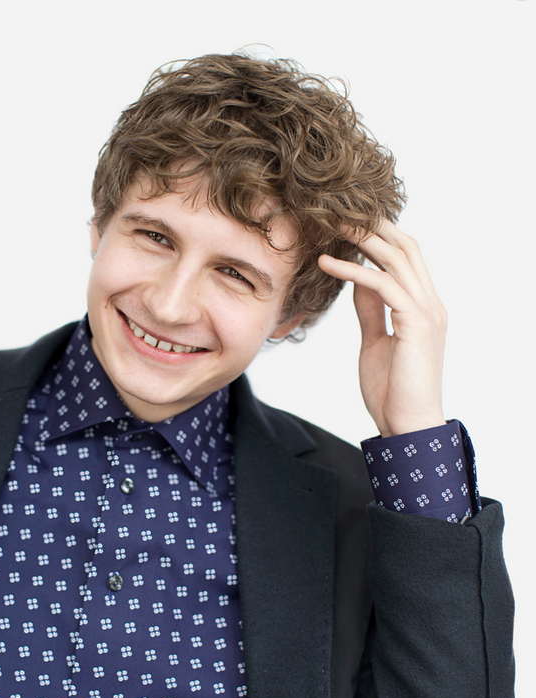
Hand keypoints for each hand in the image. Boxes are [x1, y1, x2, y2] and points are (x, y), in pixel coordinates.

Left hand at [318, 218, 447, 437]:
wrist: (407, 426)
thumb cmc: (392, 391)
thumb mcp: (375, 341)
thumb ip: (370, 311)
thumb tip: (358, 283)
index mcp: (423, 307)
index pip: (405, 256)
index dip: (378, 236)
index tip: (345, 223)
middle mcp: (430, 303)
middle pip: (405, 247)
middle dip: (372, 225)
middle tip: (336, 211)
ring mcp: (427, 312)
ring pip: (397, 258)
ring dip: (362, 238)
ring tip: (330, 225)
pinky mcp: (416, 324)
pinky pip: (383, 285)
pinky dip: (353, 271)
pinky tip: (327, 263)